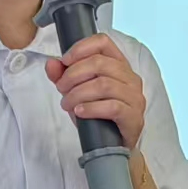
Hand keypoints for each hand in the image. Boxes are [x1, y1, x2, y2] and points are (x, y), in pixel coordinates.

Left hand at [46, 33, 146, 149]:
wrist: (112, 145)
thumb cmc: (97, 115)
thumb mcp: (76, 92)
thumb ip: (63, 76)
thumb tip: (51, 63)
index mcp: (119, 65)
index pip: (103, 42)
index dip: (81, 48)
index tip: (65, 61)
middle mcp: (131, 77)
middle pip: (100, 63)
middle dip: (73, 75)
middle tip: (61, 88)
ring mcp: (135, 97)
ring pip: (104, 85)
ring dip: (78, 93)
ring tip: (67, 104)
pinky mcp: (134, 117)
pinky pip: (112, 107)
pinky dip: (91, 108)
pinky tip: (79, 112)